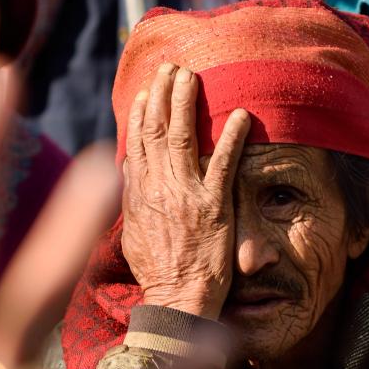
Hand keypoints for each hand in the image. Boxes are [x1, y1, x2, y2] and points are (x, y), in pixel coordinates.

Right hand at [121, 63, 250, 318]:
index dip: (140, 113)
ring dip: (187, 103)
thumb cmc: (158, 273)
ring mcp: (185, 196)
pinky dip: (231, 138)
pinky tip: (241, 115)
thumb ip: (133, 200)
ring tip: (193, 76)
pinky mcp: (214, 207)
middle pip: (156, 131)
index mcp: (137, 195)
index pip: (136, 144)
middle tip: (171, 67)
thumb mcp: (133, 234)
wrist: (176, 302)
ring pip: (182, 138)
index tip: (145, 89)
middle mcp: (158, 189)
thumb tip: (128, 174)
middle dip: (162, 95)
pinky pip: (223, 165)